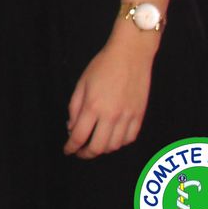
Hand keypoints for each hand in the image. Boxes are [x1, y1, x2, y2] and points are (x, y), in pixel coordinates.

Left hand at [63, 29, 154, 158]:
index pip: (79, 136)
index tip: (67, 150)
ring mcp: (128, 117)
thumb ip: (75, 108)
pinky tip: (112, 138)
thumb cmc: (103, 66)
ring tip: (94, 144)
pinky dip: (119, 143)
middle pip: (97, 147)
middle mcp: (111, 115)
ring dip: (102, 149)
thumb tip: (72, 128)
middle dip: (85, 153)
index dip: (71, 147)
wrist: (130, 55)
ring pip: (114, 146)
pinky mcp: (139, 116)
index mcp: (93, 106)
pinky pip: (129, 138)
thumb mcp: (81, 84)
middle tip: (79, 152)